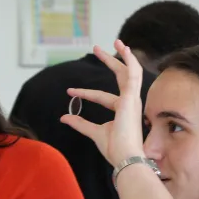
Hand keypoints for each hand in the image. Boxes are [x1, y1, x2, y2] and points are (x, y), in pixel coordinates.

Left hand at [60, 40, 145, 165]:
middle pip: (121, 77)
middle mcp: (129, 102)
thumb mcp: (93, 132)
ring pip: (130, 72)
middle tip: (97, 49)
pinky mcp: (131, 98)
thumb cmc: (114, 148)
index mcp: (123, 110)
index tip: (70, 91)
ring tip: (116, 41)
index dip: (85, 93)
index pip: (103, 97)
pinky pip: (133, 74)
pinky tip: (125, 49)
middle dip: (111, 62)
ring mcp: (132, 99)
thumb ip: (80, 123)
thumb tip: (64, 117)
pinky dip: (130, 60)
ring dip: (123, 56)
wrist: (125, 157)